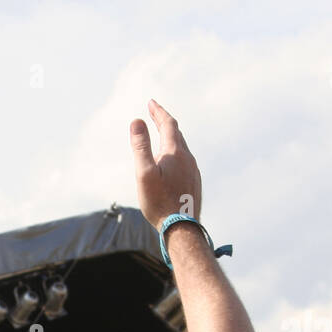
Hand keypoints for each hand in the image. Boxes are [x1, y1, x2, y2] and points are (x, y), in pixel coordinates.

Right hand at [129, 100, 201, 228]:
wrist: (182, 228)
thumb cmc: (159, 203)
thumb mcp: (144, 173)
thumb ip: (141, 146)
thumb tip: (137, 121)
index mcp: (175, 153)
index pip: (168, 124)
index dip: (159, 112)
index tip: (151, 102)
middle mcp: (188, 158)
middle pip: (176, 134)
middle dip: (164, 122)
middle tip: (154, 114)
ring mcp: (193, 171)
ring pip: (182, 148)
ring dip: (170, 138)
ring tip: (161, 136)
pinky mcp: (194, 183)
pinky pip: (185, 162)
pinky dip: (175, 154)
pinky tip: (171, 163)